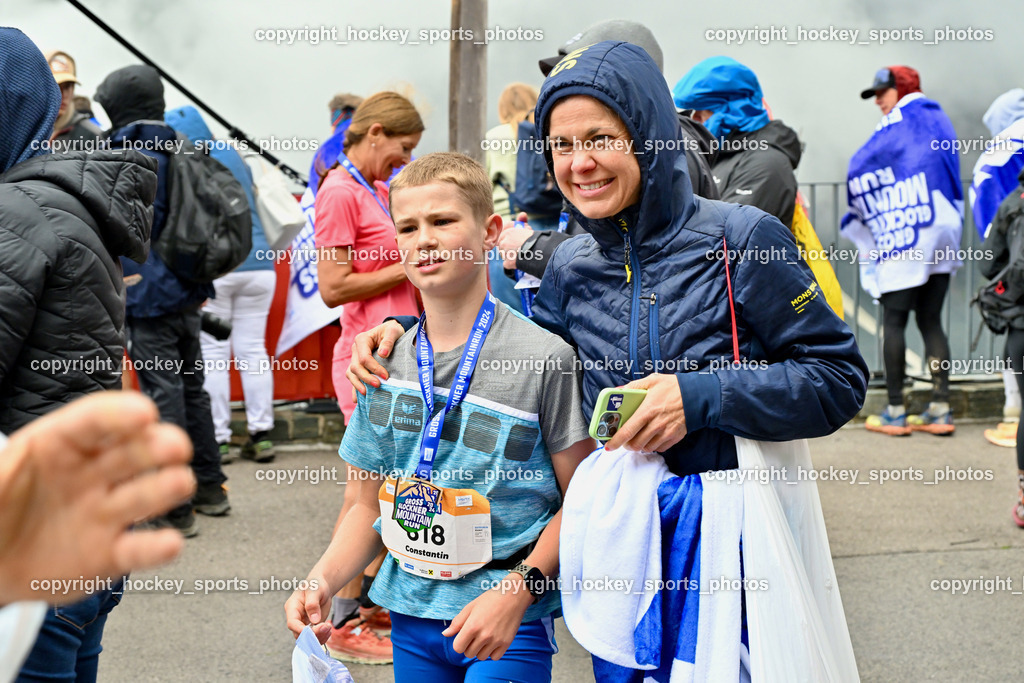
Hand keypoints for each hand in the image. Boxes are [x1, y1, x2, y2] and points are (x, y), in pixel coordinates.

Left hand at [0, 391, 194, 604]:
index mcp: (59, 446)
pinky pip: (140, 549)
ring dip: (168, 486)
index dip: (120, 414)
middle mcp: (92, 474)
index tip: (144, 413)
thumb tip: (10, 457)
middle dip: (159, 445)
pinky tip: (170, 543)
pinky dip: (158, 548)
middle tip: (175, 446)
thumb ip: (1, 468)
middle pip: (133, 452)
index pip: (93, 422)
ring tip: (180, 483)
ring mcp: (106, 513)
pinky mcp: (112, 554)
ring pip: (145, 495)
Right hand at [284, 575, 331, 642]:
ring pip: (307, 639)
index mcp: (292, 608)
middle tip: (326, 627)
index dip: (301, 630)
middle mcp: (296, 618)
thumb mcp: (314, 591)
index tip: (313, 630)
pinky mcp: (312, 627)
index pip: (292, 623)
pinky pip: (315, 637)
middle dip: (313, 635)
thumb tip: (314, 620)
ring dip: (319, 637)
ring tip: (329, 627)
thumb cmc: (315, 585)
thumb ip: (313, 604)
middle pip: (299, 634)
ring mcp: (304, 624)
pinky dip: (322, 636)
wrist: (321, 587)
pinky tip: (329, 629)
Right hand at [346, 319, 404, 395]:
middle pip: (355, 367)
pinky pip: (353, 377)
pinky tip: (357, 400)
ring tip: (366, 394)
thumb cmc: (392, 330)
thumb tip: (383, 354)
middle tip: (378, 385)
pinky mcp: (359, 365)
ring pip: (351, 374)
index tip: (386, 376)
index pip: (364, 357)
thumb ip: (388, 341)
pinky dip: (354, 388)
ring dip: (357, 385)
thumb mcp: (393, 331)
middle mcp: (355, 349)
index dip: (374, 368)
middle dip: (366, 378)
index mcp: (362, 340)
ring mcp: (355, 358)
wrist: (391, 331)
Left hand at [441, 577, 533, 659]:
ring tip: (485, 637)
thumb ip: (457, 622)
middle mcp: (484, 635)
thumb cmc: (490, 599)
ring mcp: (496, 640)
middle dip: (469, 646)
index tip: (464, 636)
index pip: (458, 648)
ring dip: (481, 650)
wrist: (513, 595)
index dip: (459, 643)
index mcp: (472, 626)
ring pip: (481, 657)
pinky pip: (494, 657)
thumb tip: (445, 634)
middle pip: (469, 654)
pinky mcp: (506, 643)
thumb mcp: (470, 607)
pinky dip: (493, 652)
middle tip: (476, 635)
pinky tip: (494, 641)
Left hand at [498, 212, 532, 269]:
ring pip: (504, 255)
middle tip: (520, 248)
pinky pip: (506, 264)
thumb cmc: (535, 239)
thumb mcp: (528, 228)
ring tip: (521, 255)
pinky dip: (512, 264)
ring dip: (510, 255)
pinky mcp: (507, 262)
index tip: (518, 241)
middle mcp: (504, 241)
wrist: (540, 250)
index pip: (503, 236)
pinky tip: (519, 261)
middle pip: (502, 246)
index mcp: (507, 232)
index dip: (511, 239)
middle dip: (509, 247)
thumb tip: (522, 214)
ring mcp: (504, 252)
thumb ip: (522, 222)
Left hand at [603, 374, 686, 452]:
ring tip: (637, 437)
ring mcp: (666, 433)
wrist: (698, 396)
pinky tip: (651, 437)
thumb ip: (634, 386)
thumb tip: (618, 391)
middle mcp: (656, 424)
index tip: (608, 446)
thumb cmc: (674, 387)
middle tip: (624, 439)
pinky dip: (652, 446)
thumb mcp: (652, 381)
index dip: (615, 441)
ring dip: (639, 445)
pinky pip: (659, 448)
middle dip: (626, 444)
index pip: (627, 431)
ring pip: (646, 448)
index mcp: (647, 410)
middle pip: (635, 444)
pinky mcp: (674, 438)